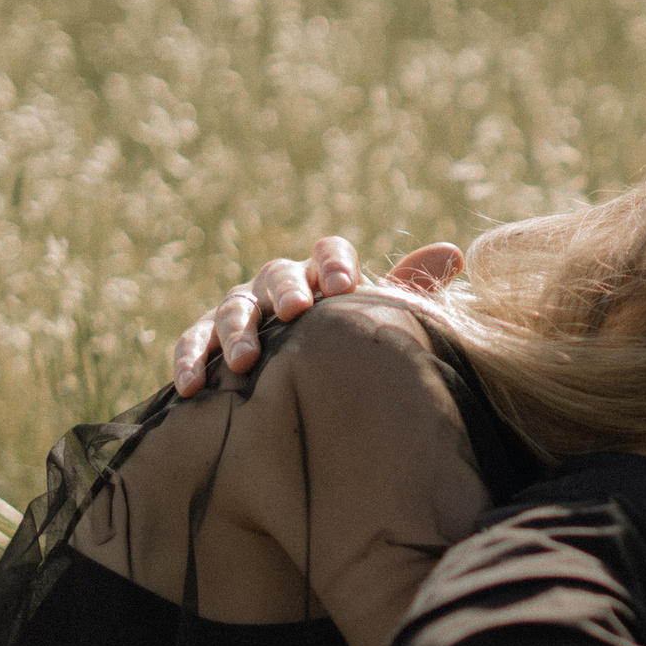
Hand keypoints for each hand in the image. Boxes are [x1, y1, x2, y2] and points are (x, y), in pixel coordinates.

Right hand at [171, 237, 464, 395]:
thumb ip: (410, 292)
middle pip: (278, 275)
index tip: (345, 287)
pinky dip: (190, 360)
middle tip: (296, 313)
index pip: (329, 250)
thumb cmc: (351, 353)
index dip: (336, 263)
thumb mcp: (380, 324)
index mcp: (324, 276)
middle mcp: (278, 286)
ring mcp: (239, 311)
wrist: (307, 395)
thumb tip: (454, 252)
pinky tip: (193, 386)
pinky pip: (192, 343)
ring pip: (233, 309)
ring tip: (245, 363)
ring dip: (236, 333)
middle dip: (285, 292)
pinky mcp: (204, 341)